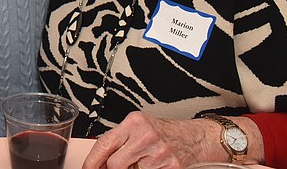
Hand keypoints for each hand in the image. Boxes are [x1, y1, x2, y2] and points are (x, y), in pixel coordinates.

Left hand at [81, 111, 223, 168]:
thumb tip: (99, 161)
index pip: (104, 144)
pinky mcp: (170, 167)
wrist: (195, 138)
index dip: (92, 161)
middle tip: (114, 168)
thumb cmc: (164, 133)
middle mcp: (145, 136)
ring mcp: (158, 153)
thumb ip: (119, 141)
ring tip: (140, 163)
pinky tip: (150, 166)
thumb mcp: (138, 128)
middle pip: (115, 164)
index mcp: (134, 123)